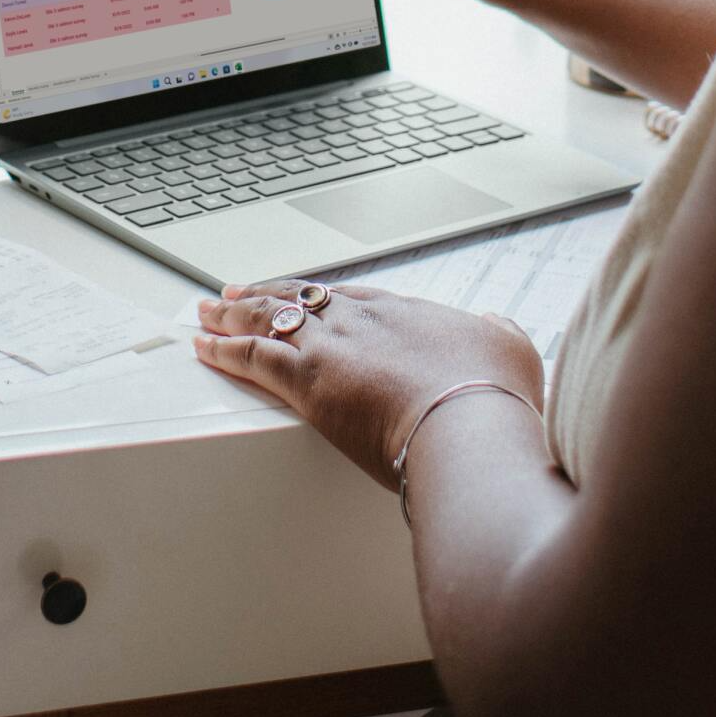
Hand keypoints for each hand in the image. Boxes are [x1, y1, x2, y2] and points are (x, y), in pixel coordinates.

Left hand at [193, 279, 544, 489]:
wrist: (470, 424)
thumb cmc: (495, 399)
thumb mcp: (512, 351)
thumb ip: (499, 333)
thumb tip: (496, 325)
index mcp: (407, 313)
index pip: (351, 297)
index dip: (321, 295)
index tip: (304, 293)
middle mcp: (363, 320)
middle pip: (301, 299)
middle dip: (266, 294)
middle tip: (237, 292)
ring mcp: (333, 347)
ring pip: (270, 319)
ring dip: (234, 314)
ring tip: (208, 310)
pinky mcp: (309, 381)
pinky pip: (253, 358)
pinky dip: (223, 350)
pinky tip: (202, 346)